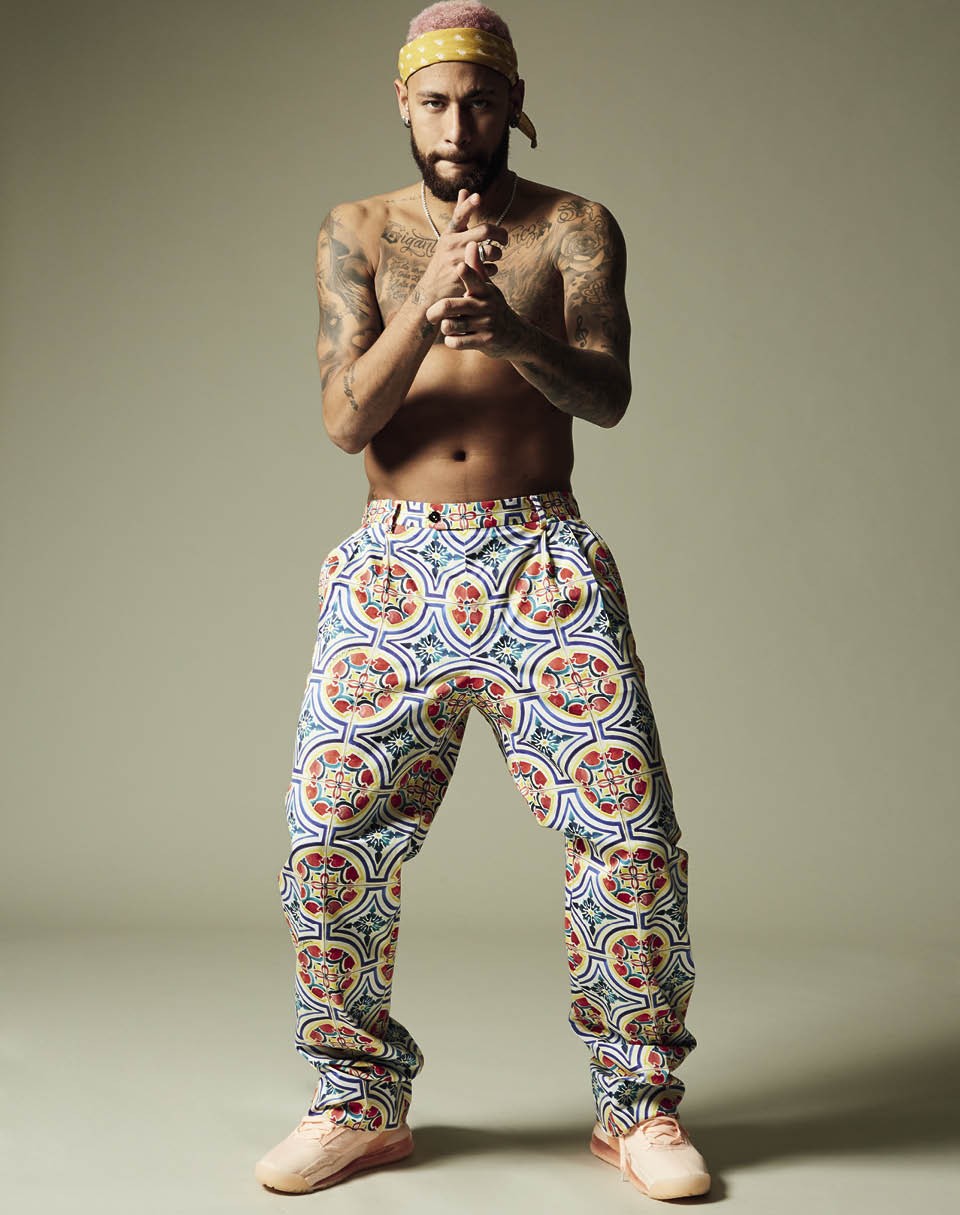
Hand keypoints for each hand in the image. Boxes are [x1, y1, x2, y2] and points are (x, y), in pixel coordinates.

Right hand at [417, 189, 507, 309]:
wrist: (432, 290)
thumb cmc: (444, 260)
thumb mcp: (448, 237)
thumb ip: (459, 214)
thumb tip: (465, 190)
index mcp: (449, 233)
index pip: (459, 215)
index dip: (469, 205)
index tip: (478, 196)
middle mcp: (452, 245)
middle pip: (484, 231)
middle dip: (500, 233)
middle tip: (505, 238)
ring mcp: (457, 261)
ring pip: (490, 251)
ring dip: (498, 253)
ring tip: (496, 255)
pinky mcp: (465, 277)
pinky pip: (490, 269)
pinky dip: (492, 269)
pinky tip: (487, 270)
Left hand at [424, 255, 526, 358]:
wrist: (516, 335)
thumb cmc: (494, 308)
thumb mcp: (488, 288)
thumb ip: (476, 268)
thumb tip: (471, 243)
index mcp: (484, 291)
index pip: (474, 279)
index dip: (466, 273)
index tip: (459, 266)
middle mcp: (485, 306)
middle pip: (450, 306)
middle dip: (435, 311)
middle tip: (431, 314)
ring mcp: (485, 324)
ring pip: (450, 325)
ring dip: (445, 327)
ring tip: (449, 326)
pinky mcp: (484, 341)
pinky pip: (456, 342)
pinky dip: (451, 341)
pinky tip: (455, 338)